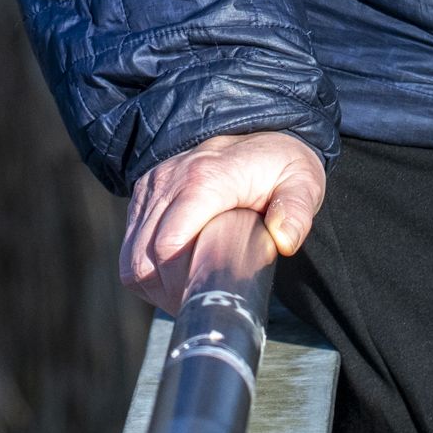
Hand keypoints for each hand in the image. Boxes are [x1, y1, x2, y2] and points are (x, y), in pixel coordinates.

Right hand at [118, 130, 327, 309]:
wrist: (262, 132)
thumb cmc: (281, 166)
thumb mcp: (303, 184)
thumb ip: (297, 211)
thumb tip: (283, 241)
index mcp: (205, 179)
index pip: (168, 244)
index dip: (179, 282)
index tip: (204, 295)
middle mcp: (170, 178)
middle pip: (143, 257)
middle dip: (166, 290)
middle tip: (197, 299)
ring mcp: (153, 183)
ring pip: (131, 255)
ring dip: (153, 281)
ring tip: (186, 288)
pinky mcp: (145, 191)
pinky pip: (130, 242)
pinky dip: (146, 265)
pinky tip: (174, 271)